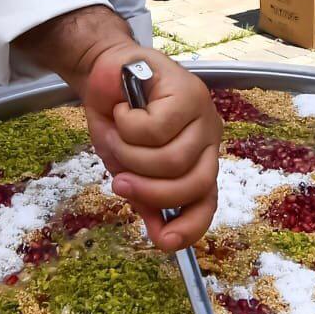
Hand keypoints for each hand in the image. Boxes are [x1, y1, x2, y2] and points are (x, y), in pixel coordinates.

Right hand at [15, 6, 220, 250]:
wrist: (106, 72)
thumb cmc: (120, 120)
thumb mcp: (128, 167)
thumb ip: (146, 198)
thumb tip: (160, 236)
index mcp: (198, 162)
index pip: (206, 201)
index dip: (190, 226)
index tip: (164, 241)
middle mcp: (208, 141)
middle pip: (192, 183)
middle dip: (150, 190)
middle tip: (119, 182)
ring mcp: (203, 115)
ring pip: (171, 158)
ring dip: (131, 153)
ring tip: (118, 135)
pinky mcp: (189, 93)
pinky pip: (155, 129)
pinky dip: (128, 125)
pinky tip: (124, 110)